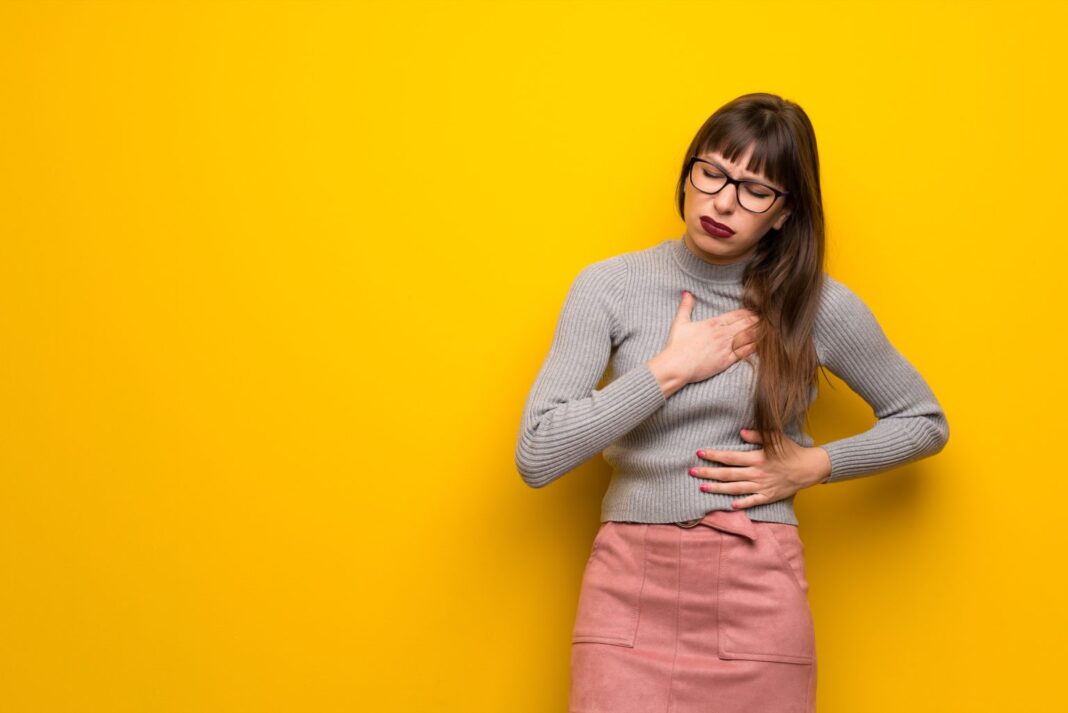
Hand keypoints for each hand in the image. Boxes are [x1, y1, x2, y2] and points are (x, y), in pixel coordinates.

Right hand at [647, 293, 759, 395]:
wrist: (676, 366)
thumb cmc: (677, 346)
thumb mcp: (680, 322)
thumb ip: (686, 307)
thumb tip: (686, 293)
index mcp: (713, 323)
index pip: (737, 315)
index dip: (749, 312)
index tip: (757, 311)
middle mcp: (722, 333)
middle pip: (746, 324)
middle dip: (758, 320)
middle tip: (768, 318)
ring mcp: (726, 347)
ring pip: (749, 336)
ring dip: (759, 332)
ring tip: (770, 329)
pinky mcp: (727, 361)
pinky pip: (745, 352)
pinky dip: (755, 347)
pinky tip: (764, 345)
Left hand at [688, 428, 831, 508]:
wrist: (809, 468)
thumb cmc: (791, 450)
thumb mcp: (776, 437)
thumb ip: (758, 434)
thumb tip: (740, 431)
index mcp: (757, 458)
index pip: (730, 457)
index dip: (714, 455)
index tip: (700, 453)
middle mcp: (757, 473)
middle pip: (728, 474)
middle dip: (708, 473)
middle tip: (691, 472)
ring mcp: (762, 486)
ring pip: (735, 488)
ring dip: (717, 488)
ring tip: (702, 487)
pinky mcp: (768, 496)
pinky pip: (752, 501)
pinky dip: (741, 504)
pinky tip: (729, 504)